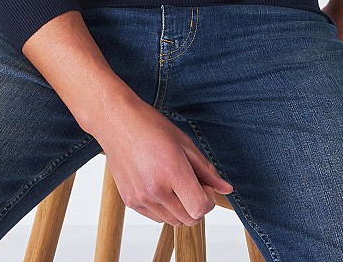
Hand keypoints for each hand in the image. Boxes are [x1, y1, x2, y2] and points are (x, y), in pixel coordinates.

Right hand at [88, 92, 233, 227]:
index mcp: (172, 170)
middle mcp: (156, 188)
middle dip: (196, 204)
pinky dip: (163, 208)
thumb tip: (226, 188)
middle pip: (189, 219)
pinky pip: (156, 217)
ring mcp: (141, 197)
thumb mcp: (184, 142)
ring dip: (180, 208)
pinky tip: (158, 184)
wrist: (115, 121)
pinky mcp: (130, 201)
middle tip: (190, 182)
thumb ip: (206, 169)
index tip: (204, 185)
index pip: (200, 208)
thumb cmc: (149, 126)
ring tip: (172, 182)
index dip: (208, 200)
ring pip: (173, 221)